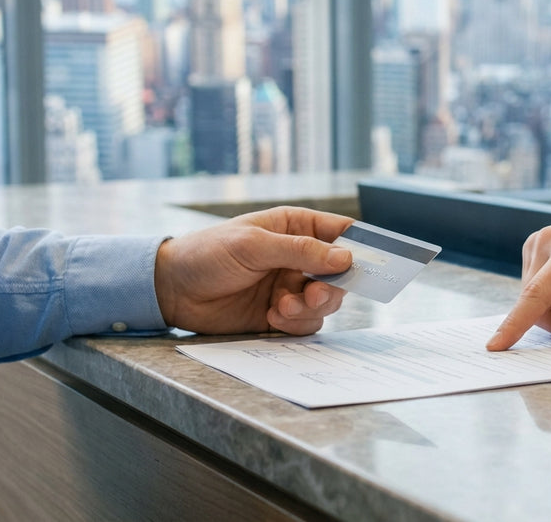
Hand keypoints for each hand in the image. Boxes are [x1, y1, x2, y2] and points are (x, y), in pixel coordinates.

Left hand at [153, 206, 353, 335]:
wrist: (171, 290)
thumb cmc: (207, 254)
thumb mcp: (254, 245)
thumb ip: (301, 251)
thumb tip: (345, 258)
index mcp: (296, 227)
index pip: (342, 233)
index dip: (364, 246)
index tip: (378, 263)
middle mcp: (299, 257)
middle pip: (341, 274)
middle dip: (333, 287)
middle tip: (315, 295)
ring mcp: (291, 286)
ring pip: (326, 302)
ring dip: (311, 308)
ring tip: (283, 307)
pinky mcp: (281, 314)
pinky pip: (306, 322)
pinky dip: (296, 323)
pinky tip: (272, 317)